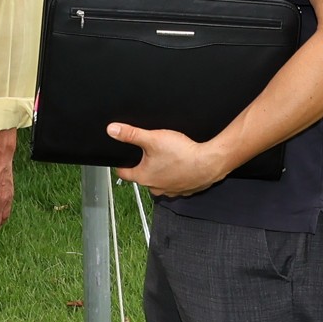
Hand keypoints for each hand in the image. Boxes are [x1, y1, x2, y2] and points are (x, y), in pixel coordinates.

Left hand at [105, 121, 232, 197]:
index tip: (121, 161)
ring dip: (161, 172)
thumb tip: (112, 130)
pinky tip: (181, 165)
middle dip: (144, 166)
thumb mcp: (153, 138)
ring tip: (167, 159)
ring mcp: (170, 191)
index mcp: (144, 177)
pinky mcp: (184, 191)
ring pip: (160, 181)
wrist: (209, 163)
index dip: (121, 165)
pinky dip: (176, 176)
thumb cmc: (183, 153)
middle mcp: (155, 188)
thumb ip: (131, 134)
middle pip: (143, 176)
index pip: (124, 173)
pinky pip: (175, 184)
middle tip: (149, 154)